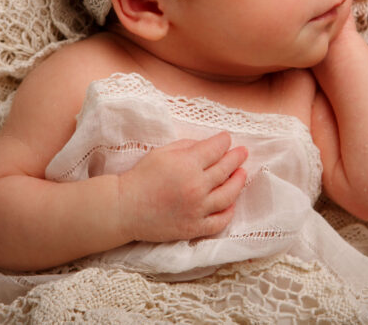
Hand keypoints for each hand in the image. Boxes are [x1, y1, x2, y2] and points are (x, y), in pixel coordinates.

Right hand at [116, 132, 247, 242]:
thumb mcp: (162, 152)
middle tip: (242, 152)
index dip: (224, 141)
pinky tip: (230, 203)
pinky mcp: (194, 227)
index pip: (216, 149)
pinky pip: (220, 221)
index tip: (227, 139)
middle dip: (236, 158)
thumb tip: (208, 146)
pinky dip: (228, 212)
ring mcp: (197, 209)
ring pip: (229, 195)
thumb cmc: (141, 177)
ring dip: (238, 182)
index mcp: (187, 164)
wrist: (125, 208)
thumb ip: (187, 146)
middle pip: (226, 169)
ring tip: (242, 173)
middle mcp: (196, 187)